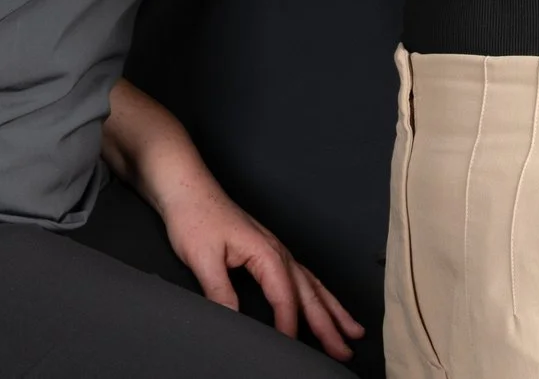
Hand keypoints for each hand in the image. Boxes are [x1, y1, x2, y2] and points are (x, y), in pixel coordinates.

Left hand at [154, 172, 361, 359]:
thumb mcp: (202, 256)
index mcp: (266, 253)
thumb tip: (235, 321)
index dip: (289, 326)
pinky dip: (318, 293)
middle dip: (329, 324)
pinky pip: (302, 276)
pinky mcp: (267, 249)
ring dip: (332, 309)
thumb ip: (220, 291)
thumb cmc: (193, 215)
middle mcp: (277, 252)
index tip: (291, 349)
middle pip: (309, 294)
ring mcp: (275, 249)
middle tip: (344, 351)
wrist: (186, 187)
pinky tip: (323, 302)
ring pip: (312, 285)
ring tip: (352, 330)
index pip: (284, 298)